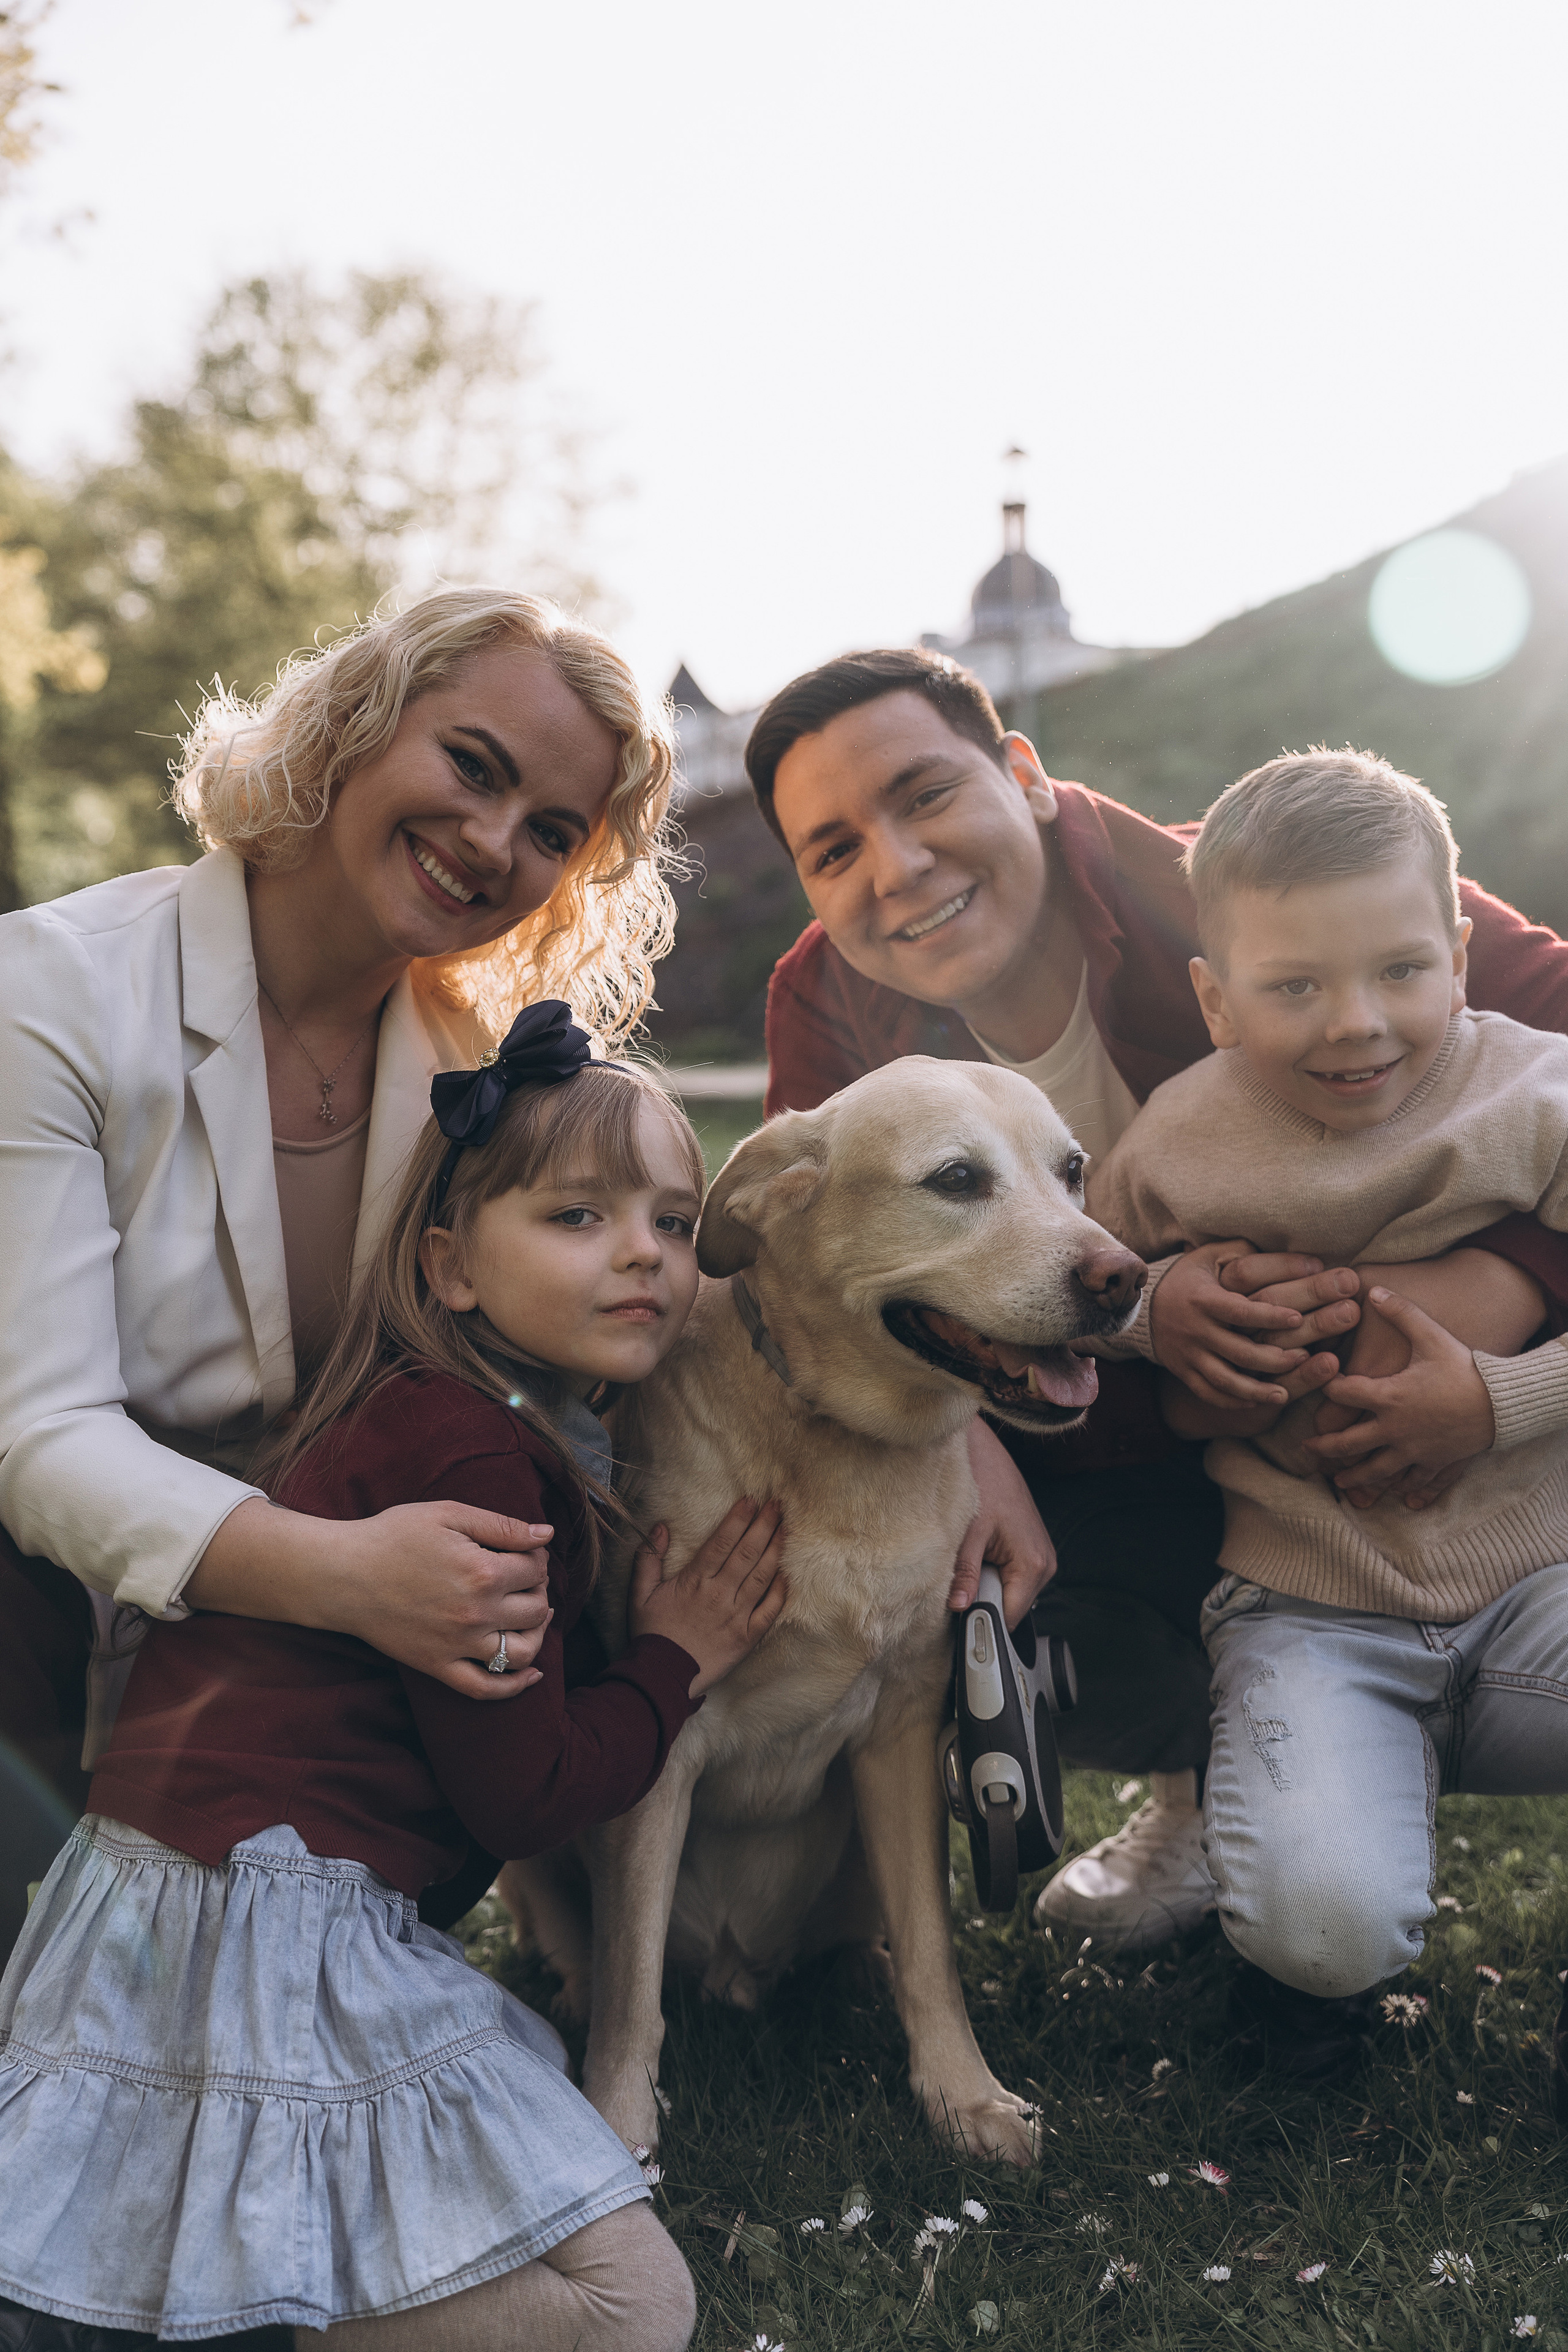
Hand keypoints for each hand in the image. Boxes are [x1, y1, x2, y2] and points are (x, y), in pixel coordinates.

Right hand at [191, 1497, 555, 1699]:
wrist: (343, 1575)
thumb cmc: (393, 1537)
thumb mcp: (448, 1514)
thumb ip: (502, 1525)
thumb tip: (547, 1535)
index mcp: (482, 1571)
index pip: (536, 1569)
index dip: (537, 1557)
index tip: (525, 1552)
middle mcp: (476, 1613)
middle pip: (536, 1609)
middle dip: (539, 1590)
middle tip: (525, 1579)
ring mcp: (458, 1645)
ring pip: (522, 1652)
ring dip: (539, 1634)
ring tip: (535, 1617)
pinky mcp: (439, 1667)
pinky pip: (486, 1688)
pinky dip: (516, 1686)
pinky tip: (534, 1674)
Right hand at [630, 1498, 787, 1695]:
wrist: (661, 1676)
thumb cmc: (651, 1633)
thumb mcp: (639, 1593)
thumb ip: (648, 1559)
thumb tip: (660, 1527)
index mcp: (695, 1580)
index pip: (722, 1542)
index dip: (738, 1519)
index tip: (751, 1500)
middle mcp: (720, 1594)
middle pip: (747, 1553)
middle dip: (764, 1525)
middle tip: (777, 1504)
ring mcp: (736, 1615)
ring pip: (762, 1576)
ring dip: (775, 1550)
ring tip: (785, 1528)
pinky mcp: (747, 1637)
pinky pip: (769, 1611)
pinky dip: (779, 1591)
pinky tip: (786, 1574)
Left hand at [947, 1419, 1054, 1629]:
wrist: (987, 1452)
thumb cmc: (983, 1482)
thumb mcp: (968, 1533)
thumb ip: (965, 1574)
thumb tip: (958, 1607)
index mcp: (1033, 1564)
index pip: (1011, 1618)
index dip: (984, 1625)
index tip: (959, 1627)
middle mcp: (1044, 1564)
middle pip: (1010, 1607)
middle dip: (982, 1603)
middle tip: (956, 1589)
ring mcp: (1039, 1557)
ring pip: (1008, 1592)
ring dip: (985, 1586)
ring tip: (968, 1562)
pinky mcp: (1029, 1549)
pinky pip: (1009, 1576)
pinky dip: (990, 1572)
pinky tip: (976, 1554)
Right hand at [1149, 1242, 1361, 1406]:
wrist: (1143, 1306)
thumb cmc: (1188, 1277)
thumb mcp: (1210, 1256)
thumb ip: (1246, 1254)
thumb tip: (1295, 1259)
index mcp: (1204, 1299)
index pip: (1240, 1312)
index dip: (1270, 1317)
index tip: (1297, 1319)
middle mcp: (1196, 1330)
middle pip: (1238, 1352)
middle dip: (1273, 1358)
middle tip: (1302, 1356)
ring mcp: (1189, 1354)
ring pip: (1224, 1380)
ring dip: (1256, 1389)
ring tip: (1283, 1394)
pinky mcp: (1184, 1371)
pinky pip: (1209, 1393)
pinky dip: (1232, 1401)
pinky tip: (1256, 1401)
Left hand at [1303, 1287, 1495, 1508]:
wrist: (1503, 1401)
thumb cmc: (1464, 1367)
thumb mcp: (1431, 1335)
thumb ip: (1401, 1312)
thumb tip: (1372, 1288)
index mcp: (1388, 1397)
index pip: (1344, 1394)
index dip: (1329, 1388)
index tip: (1323, 1387)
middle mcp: (1395, 1429)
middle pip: (1350, 1443)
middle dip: (1326, 1447)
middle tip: (1308, 1449)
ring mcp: (1415, 1451)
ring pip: (1377, 1471)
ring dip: (1356, 1477)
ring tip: (1339, 1480)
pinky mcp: (1437, 1462)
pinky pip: (1418, 1481)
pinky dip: (1409, 1491)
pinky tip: (1401, 1500)